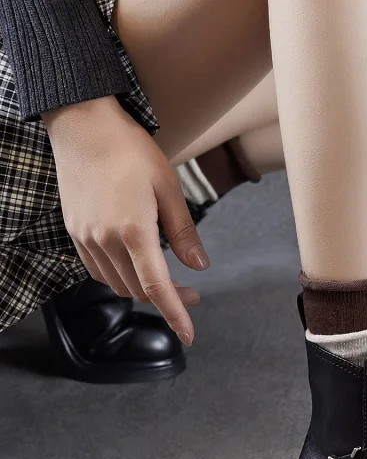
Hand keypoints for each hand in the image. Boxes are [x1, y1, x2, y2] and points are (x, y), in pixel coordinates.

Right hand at [43, 97, 207, 344]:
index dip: (175, 315)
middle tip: (193, 292)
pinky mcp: (75, 233)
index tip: (189, 335)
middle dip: (169, 299)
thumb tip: (199, 266)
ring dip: (146, 290)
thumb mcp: (169, 187)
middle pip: (140, 290)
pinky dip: (122, 278)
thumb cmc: (130, 150)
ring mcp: (86, 238)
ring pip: (120, 285)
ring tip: (169, 280)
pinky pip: (100, 272)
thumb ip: (184, 232)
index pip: (157, 287)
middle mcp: (105, 240)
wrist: (82, 124)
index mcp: (133, 231)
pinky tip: (138, 266)